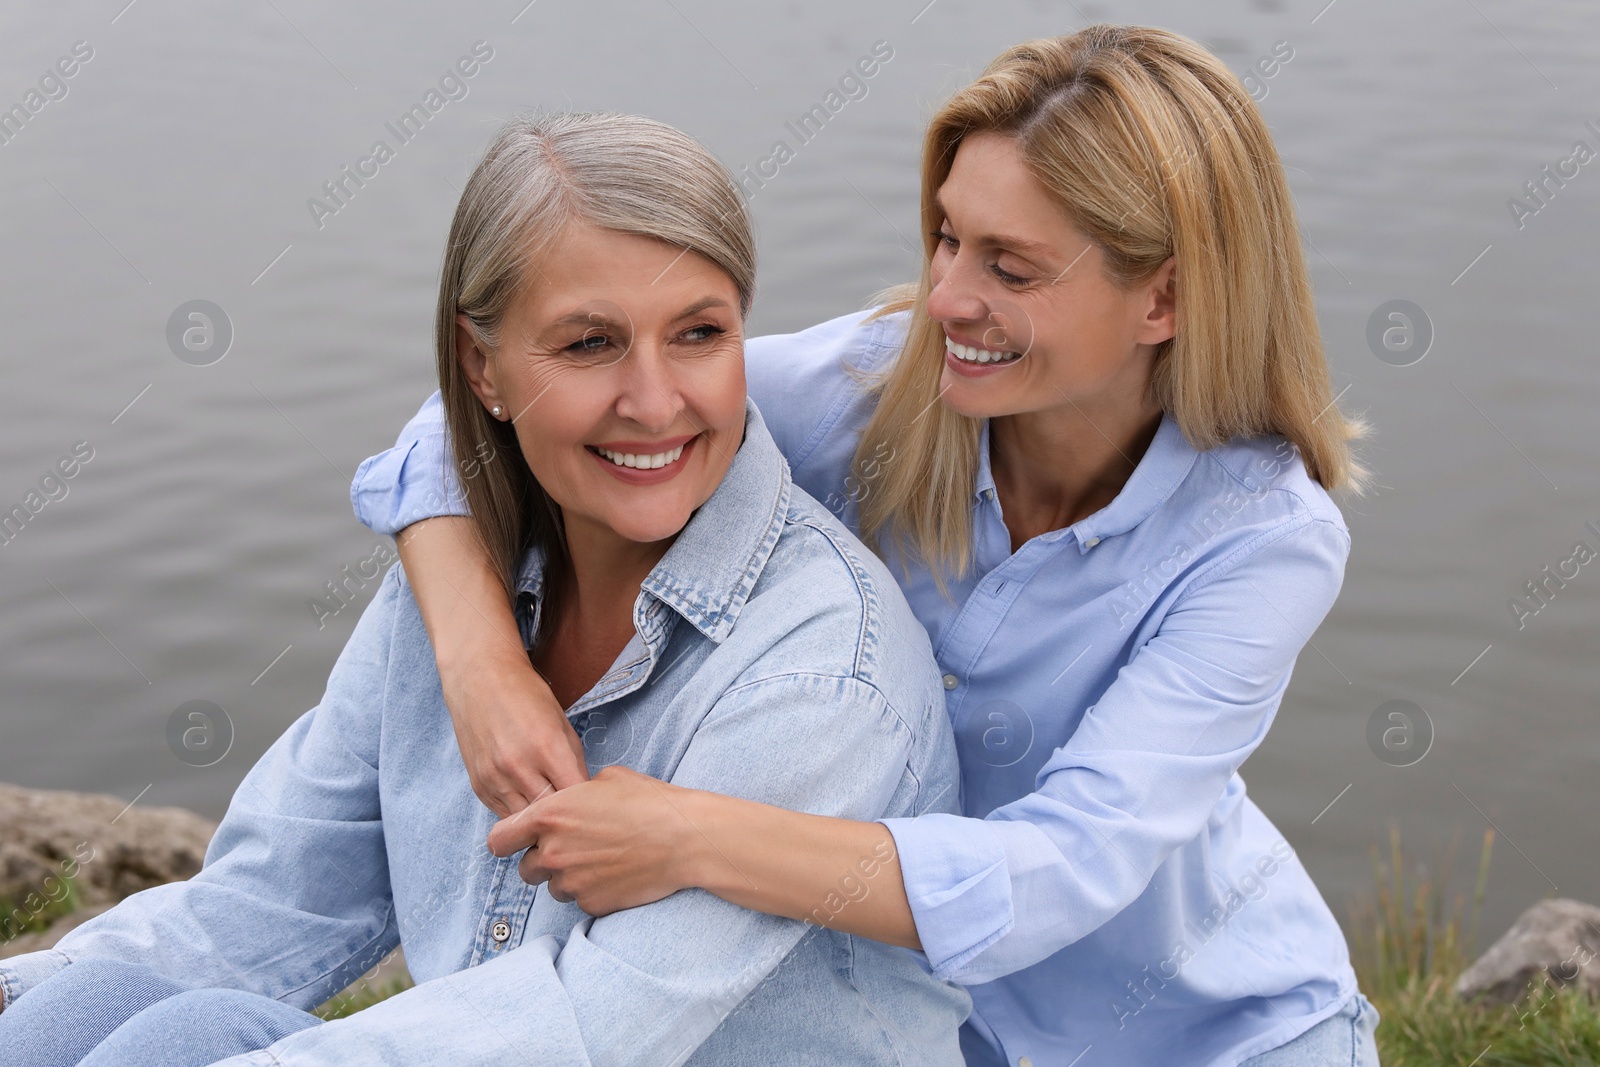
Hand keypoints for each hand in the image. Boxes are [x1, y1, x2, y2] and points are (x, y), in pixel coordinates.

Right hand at [441, 646, 587, 817]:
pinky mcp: (479, 785)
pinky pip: (504, 815)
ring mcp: (495, 778)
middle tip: (574, 815)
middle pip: (550, 815)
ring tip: (551, 815)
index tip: (593, 805)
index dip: (588, 804)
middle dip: (565, 818)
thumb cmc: (526, 696)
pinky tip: (528, 802)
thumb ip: (573, 761)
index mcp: (547, 747)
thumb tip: (583, 794)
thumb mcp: (562, 723)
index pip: (576, 795)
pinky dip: (518, 814)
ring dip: (539, 822)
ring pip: (525, 822)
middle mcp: (518, 766)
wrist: (480, 680)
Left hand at [486, 765, 695, 914]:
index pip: (499, 840)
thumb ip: (573, 794)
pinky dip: (592, 891)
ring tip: (600, 861)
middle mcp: (552, 852)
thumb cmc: (648, 801)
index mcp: (549, 816)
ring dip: (568, 878)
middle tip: (572, 850)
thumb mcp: (606, 780)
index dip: (507, 841)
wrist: (684, 839)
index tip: (517, 842)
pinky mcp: (591, 904)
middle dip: (543, 861)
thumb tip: (569, 802)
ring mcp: (571, 882)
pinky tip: (616, 874)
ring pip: (553, 888)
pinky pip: (580, 901)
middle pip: (525, 869)